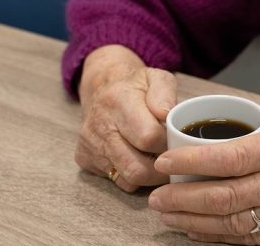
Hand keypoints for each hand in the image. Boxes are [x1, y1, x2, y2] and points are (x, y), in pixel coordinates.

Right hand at [74, 45, 175, 191]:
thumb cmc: (136, 86)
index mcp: (118, 101)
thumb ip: (165, 94)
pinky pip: (117, 181)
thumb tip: (166, 115)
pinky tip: (140, 160)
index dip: (168, 143)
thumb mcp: (156, 78)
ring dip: (150, 175)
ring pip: (128, 180)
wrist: (102, 86)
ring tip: (158, 159)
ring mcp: (90, 145)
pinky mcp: (85, 158)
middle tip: (171, 157)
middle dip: (161, 167)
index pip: (148, 137)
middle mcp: (100, 125)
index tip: (174, 139)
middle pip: (137, 168)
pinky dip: (133, 177)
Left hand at [148, 117, 259, 244]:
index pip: (226, 156)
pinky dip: (216, 237)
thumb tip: (214, 151)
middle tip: (155, 197)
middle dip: (181, 199)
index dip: (190, 161)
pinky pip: (247, 239)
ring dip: (191, 221)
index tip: (165, 161)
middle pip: (221, 196)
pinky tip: (195, 233)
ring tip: (167, 216)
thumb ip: (254, 144)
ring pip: (229, 222)